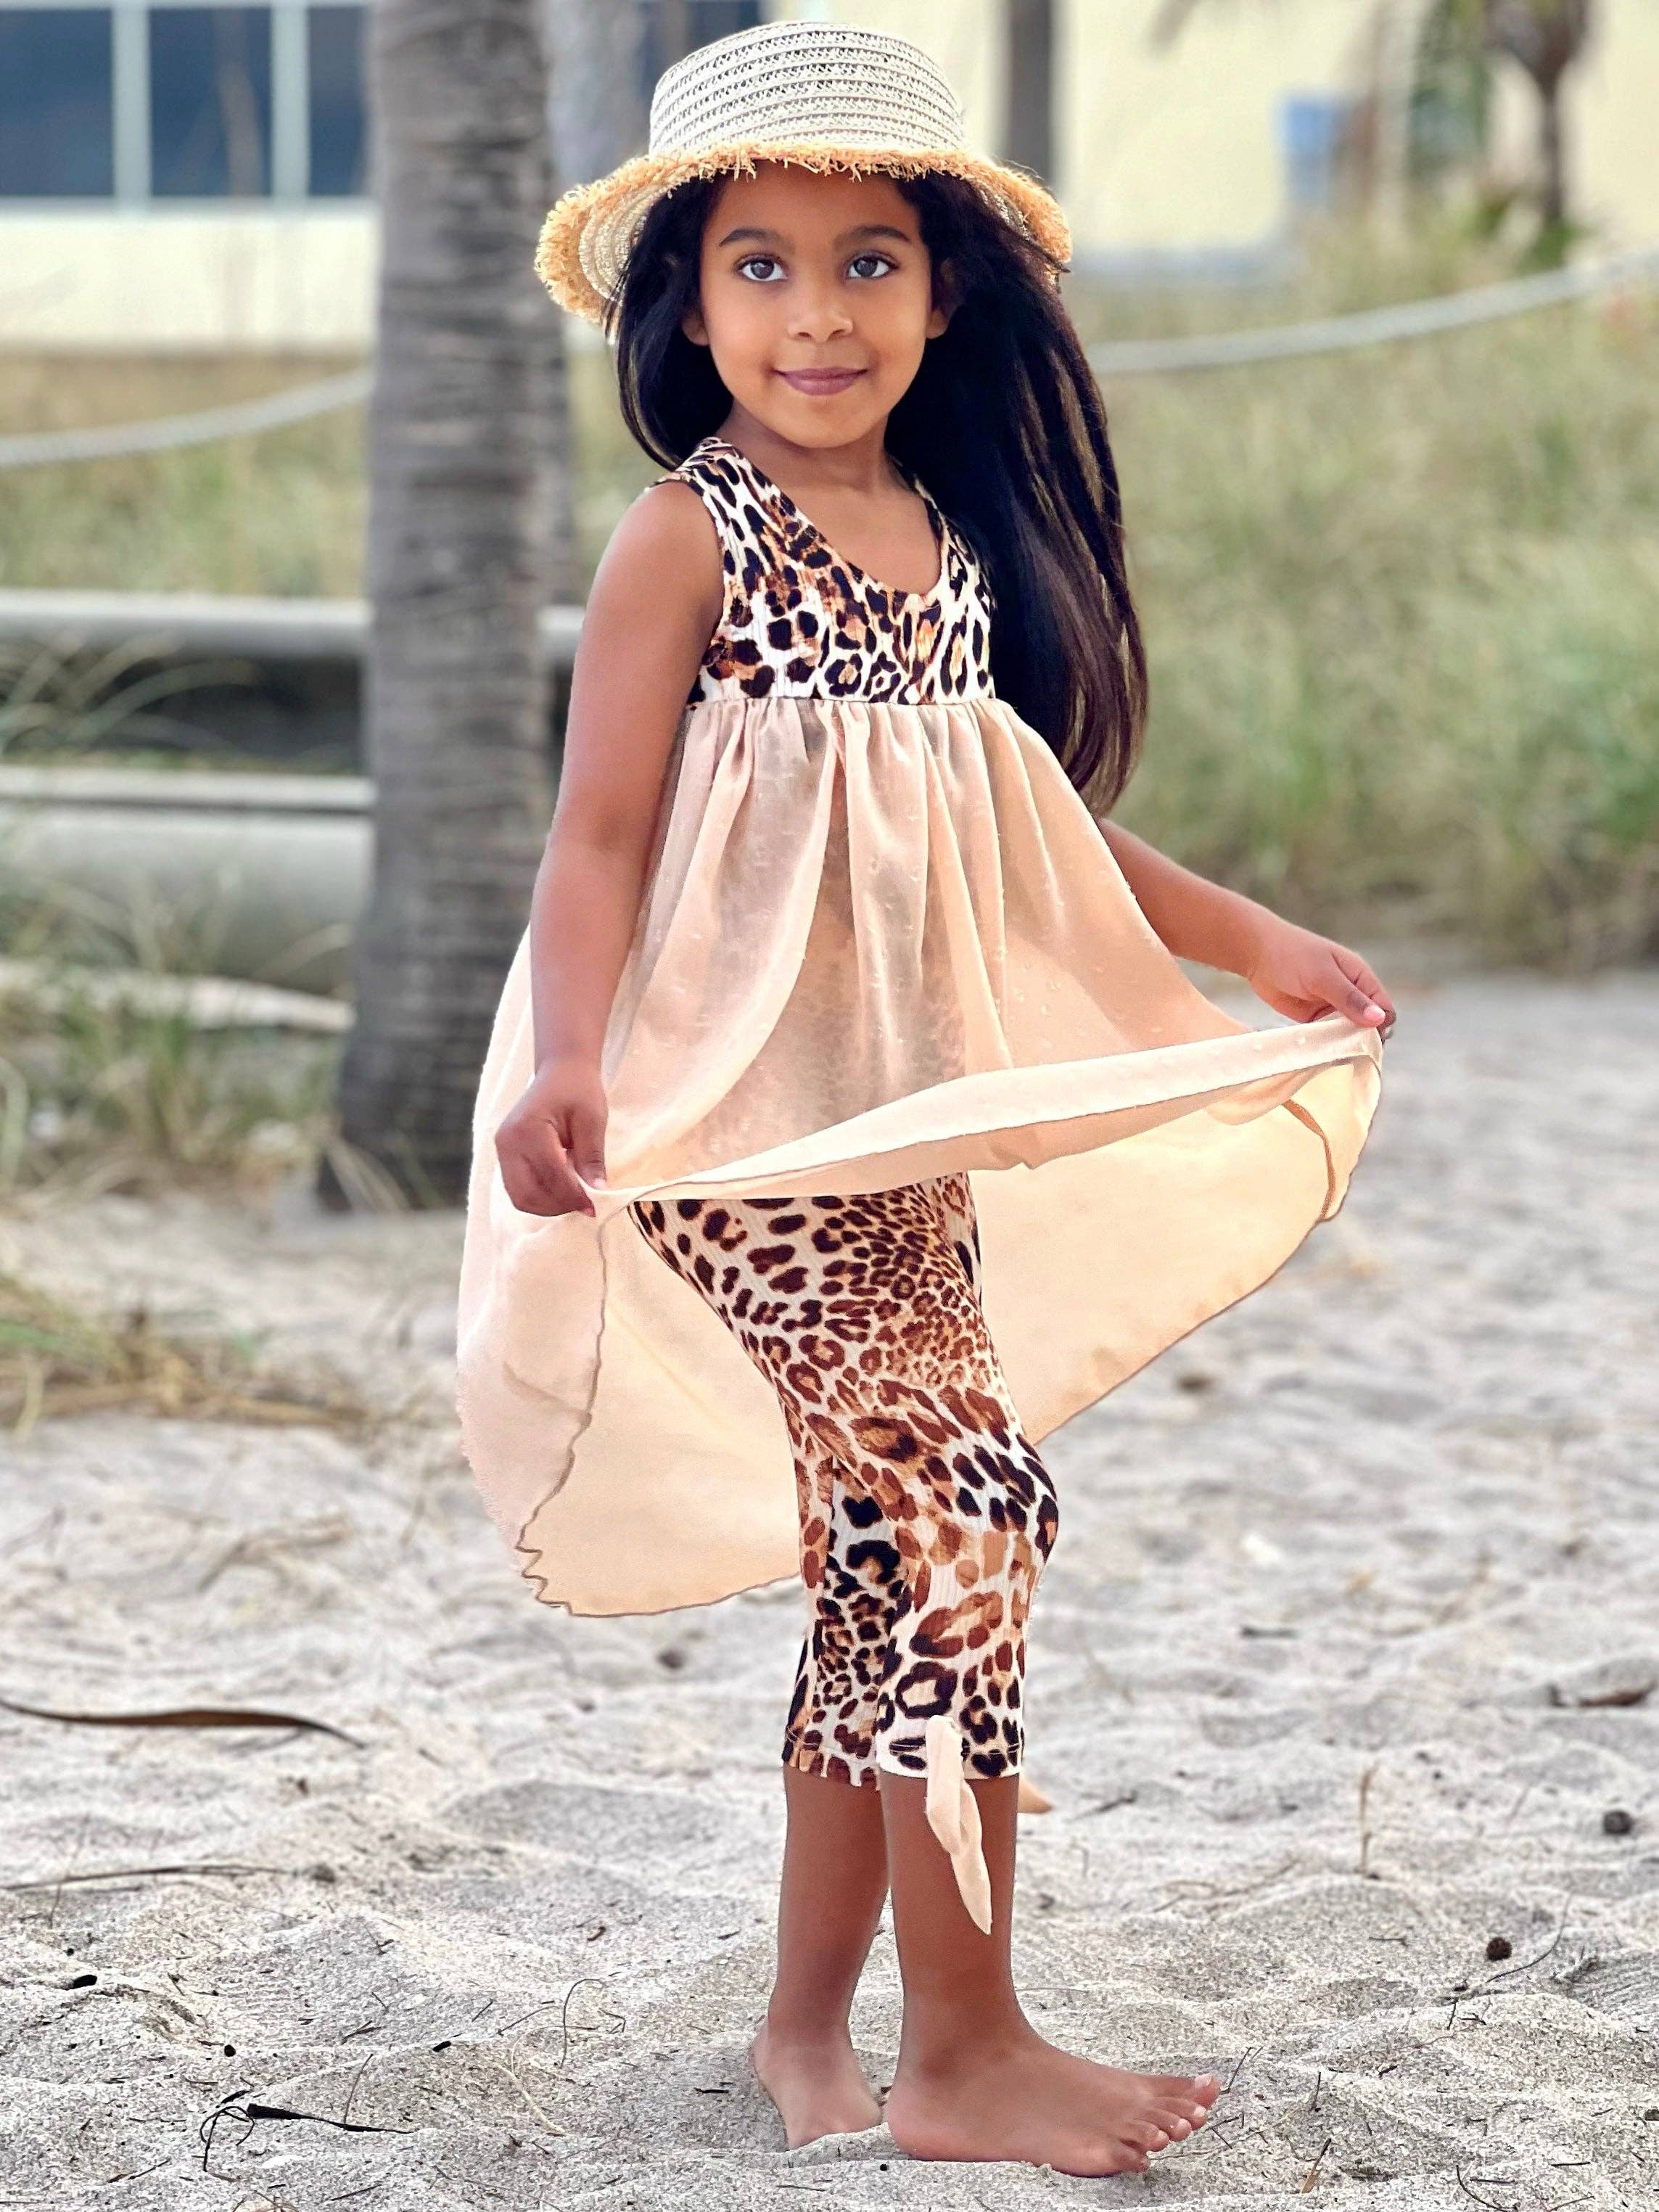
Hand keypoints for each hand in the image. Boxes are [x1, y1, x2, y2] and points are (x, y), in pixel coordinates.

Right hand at [494, 1053, 608, 1217]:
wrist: (560, 1071)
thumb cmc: (578, 1090)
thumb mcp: (592, 1120)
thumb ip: (592, 1157)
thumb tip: (597, 1192)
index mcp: (528, 1129)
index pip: (551, 1176)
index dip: (573, 1197)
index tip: (594, 1208)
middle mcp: (508, 1142)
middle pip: (527, 1194)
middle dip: (557, 1206)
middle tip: (584, 1205)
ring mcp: (502, 1149)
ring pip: (520, 1196)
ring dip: (548, 1205)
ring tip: (574, 1195)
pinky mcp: (505, 1155)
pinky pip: (519, 1187)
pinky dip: (541, 1195)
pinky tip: (562, 1186)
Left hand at [1240, 916, 1395, 1041]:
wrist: (1256, 954)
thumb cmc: (1292, 955)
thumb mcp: (1323, 976)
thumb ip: (1349, 998)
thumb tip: (1379, 1019)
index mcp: (1359, 978)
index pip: (1383, 1008)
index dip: (1380, 1025)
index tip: (1367, 1038)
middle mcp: (1350, 994)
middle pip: (1368, 1024)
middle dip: (1364, 1038)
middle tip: (1351, 1051)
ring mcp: (1331, 1007)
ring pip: (1348, 1033)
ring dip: (1344, 1044)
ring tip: (1335, 1055)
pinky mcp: (1313, 1018)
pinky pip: (1327, 1036)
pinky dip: (1326, 1045)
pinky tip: (1321, 1053)